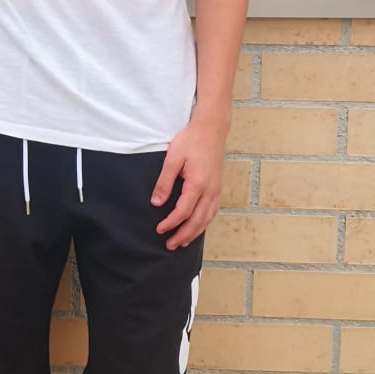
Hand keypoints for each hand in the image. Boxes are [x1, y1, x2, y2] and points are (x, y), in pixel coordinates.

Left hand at [151, 116, 227, 249]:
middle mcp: (210, 190)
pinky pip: (212, 211)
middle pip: (197, 221)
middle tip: (170, 245)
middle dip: (183, 235)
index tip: (159, 230)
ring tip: (182, 242)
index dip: (171, 223)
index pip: (183, 212)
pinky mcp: (218, 187)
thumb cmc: (192, 140)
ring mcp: (216, 190)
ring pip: (207, 218)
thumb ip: (164, 182)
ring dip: (195, 232)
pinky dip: (204, 223)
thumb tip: (156, 203)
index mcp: (198, 184)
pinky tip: (197, 227)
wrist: (212, 128)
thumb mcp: (173, 158)